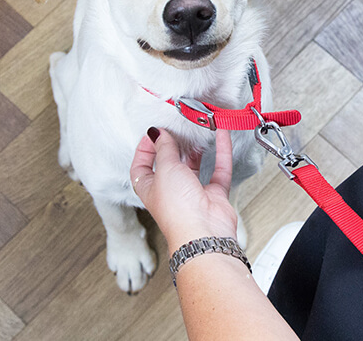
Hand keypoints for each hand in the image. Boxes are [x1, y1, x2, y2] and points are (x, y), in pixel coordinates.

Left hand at [130, 127, 237, 253]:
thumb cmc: (177, 210)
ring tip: (198, 131)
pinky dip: (221, 151)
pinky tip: (221, 136)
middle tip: (177, 128)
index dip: (144, 149)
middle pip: (169, 164)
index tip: (153, 134)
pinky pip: (219, 169)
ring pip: (195, 166)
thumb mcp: (164, 169)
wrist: (203, 233)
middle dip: (173, 146)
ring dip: (197, 149)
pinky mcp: (214, 196)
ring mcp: (193, 194)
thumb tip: (158, 133)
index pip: (141, 166)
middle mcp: (170, 192)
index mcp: (150, 188)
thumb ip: (163, 148)